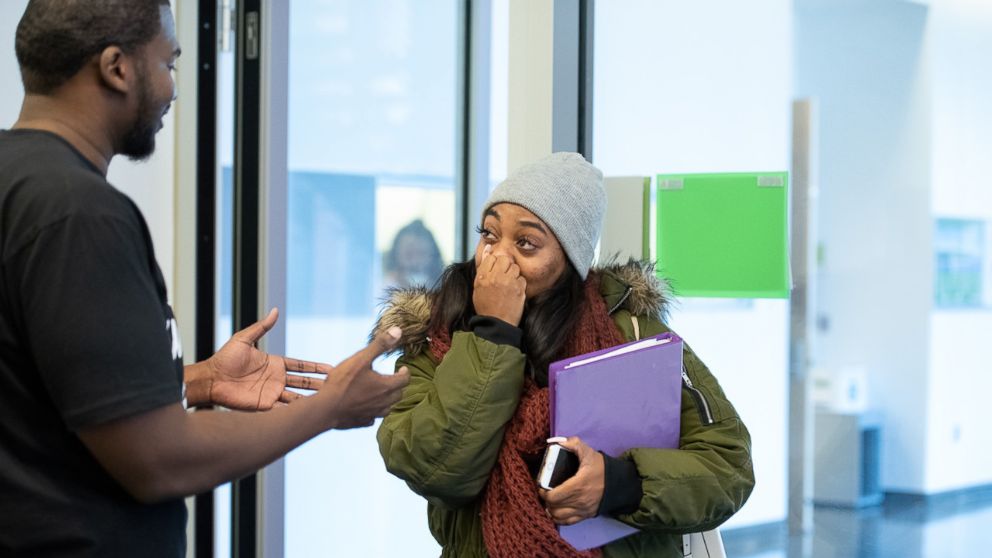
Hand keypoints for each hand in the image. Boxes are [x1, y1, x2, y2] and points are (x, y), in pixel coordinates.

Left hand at [192, 308, 328, 410]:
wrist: (211, 379)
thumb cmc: (224, 358)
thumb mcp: (244, 339)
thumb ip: (261, 327)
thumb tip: (275, 310)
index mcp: (274, 364)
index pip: (300, 366)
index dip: (315, 367)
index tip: (331, 369)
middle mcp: (276, 379)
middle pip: (303, 382)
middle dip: (319, 384)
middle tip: (335, 386)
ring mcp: (271, 393)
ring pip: (297, 397)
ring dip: (310, 399)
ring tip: (326, 401)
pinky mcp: (264, 406)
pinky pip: (283, 409)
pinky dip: (295, 411)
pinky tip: (308, 412)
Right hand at [316, 326, 410, 429]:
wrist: (326, 409)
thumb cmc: (342, 382)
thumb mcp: (361, 359)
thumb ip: (380, 345)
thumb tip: (398, 331)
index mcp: (386, 386)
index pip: (405, 379)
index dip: (405, 372)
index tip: (403, 369)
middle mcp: (384, 402)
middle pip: (399, 394)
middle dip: (398, 385)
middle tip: (393, 378)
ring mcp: (373, 414)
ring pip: (388, 408)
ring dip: (388, 400)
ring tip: (382, 393)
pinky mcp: (362, 421)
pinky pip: (373, 418)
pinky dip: (373, 412)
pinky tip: (367, 408)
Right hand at [473, 244, 526, 325]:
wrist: (496, 323)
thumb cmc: (486, 305)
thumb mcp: (478, 286)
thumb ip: (483, 266)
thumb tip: (488, 247)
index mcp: (483, 277)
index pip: (491, 257)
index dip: (494, 262)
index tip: (495, 269)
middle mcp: (495, 278)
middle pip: (504, 259)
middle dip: (505, 265)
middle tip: (503, 275)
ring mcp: (508, 283)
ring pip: (515, 267)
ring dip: (513, 274)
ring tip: (509, 284)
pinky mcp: (519, 289)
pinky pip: (522, 278)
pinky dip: (519, 284)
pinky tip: (514, 291)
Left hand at [539, 436, 604, 524]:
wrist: (619, 483)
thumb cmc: (602, 468)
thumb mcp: (589, 452)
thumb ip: (573, 444)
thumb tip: (559, 442)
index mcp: (578, 485)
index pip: (553, 496)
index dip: (543, 492)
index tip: (541, 486)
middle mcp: (580, 500)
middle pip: (554, 506)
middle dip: (545, 499)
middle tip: (544, 491)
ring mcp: (583, 509)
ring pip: (559, 516)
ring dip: (551, 509)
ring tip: (549, 501)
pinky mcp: (586, 515)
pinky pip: (568, 522)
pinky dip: (559, 518)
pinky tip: (555, 511)